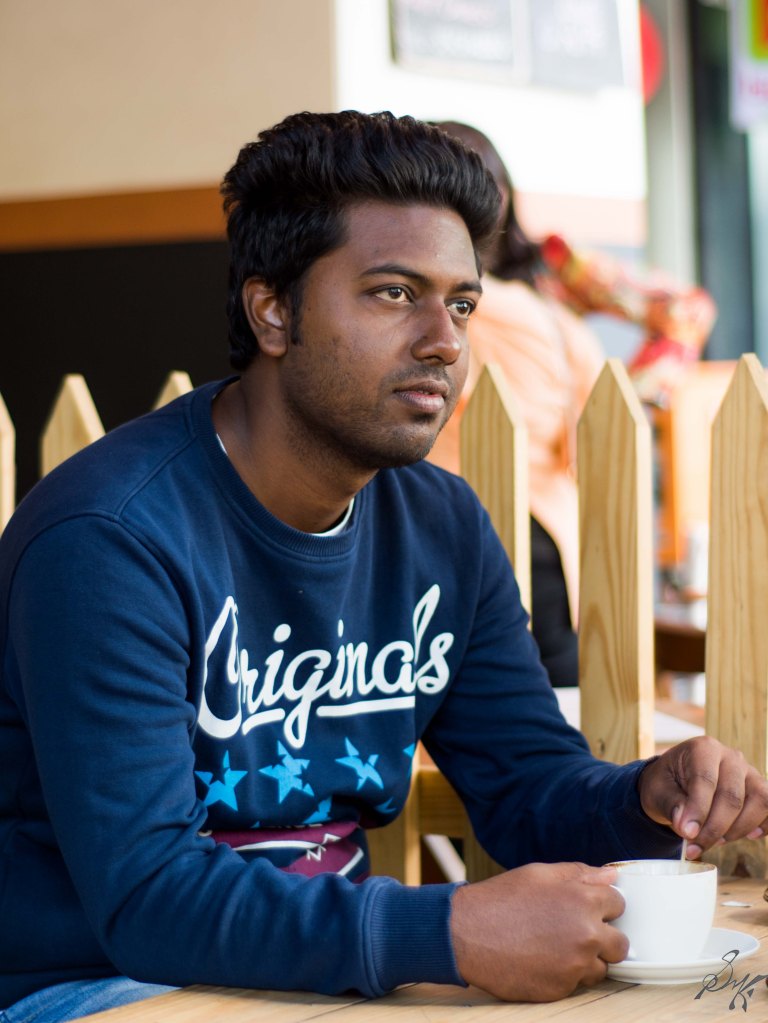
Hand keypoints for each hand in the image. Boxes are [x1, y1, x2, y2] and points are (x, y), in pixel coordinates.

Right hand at [449, 862, 627, 1001]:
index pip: (619, 904)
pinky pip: (578, 984)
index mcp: (583, 900)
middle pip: (620, 943)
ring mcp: (576, 965)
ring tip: (555, 946)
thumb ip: (579, 874)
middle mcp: (586, 933)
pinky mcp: (562, 989)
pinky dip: (566, 974)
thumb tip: (611, 875)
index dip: (602, 905)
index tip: (587, 908)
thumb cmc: (501, 900)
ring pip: (602, 967)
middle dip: (604, 937)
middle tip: (575, 931)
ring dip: (586, 959)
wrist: (466, 934)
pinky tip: (543, 960)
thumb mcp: (539, 874)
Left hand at [638, 736, 767, 857]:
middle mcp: (730, 756)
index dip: (698, 810)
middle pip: (733, 795)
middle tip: (695, 845)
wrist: (675, 783)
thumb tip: (687, 827)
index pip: (706, 780)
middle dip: (715, 827)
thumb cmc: (665, 784)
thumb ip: (671, 805)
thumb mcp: (657, 791)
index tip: (687, 834)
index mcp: (703, 748)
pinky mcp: (759, 789)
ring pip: (759, 801)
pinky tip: (747, 837)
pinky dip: (763, 825)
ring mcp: (749, 772)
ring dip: (737, 829)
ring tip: (714, 841)